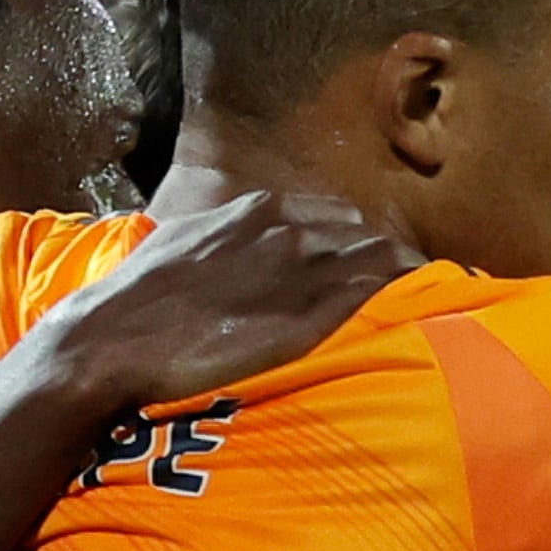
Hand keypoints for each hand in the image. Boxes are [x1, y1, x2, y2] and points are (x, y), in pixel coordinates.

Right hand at [15, 188, 414, 416]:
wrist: (112, 339)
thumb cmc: (140, 302)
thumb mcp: (186, 250)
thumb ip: (225, 245)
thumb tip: (239, 256)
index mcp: (257, 211)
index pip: (336, 216)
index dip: (364, 241)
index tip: (382, 262)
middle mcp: (285, 230)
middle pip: (367, 234)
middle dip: (394, 256)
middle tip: (422, 284)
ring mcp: (297, 271)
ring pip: (378, 259)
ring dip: (407, 277)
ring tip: (439, 297)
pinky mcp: (303, 316)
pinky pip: (370, 296)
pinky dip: (399, 298)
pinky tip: (420, 310)